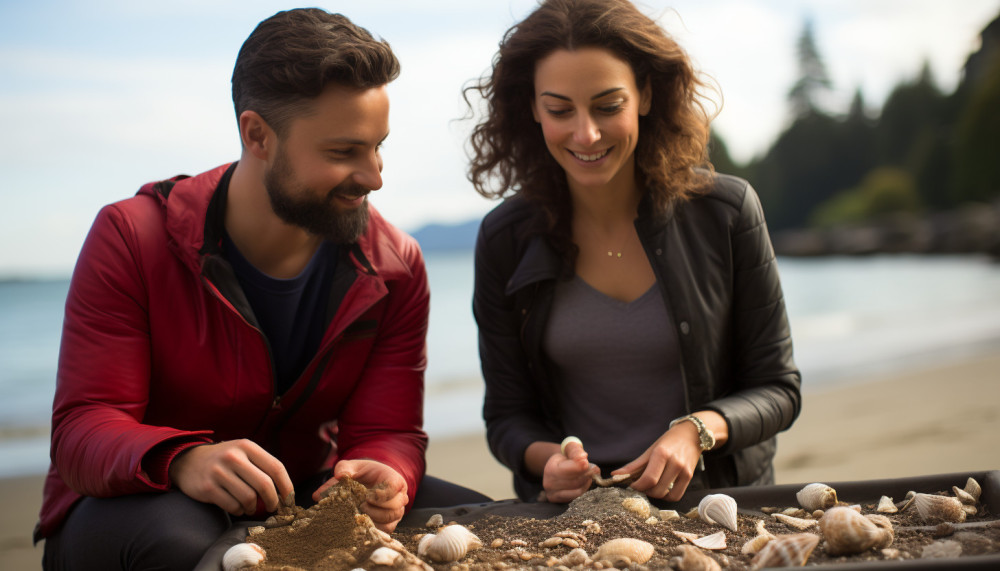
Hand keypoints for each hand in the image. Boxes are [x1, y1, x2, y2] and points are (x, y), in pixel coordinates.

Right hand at [169, 439, 293, 515]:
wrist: (188, 461)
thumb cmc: (224, 460)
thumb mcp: (243, 453)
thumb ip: (262, 467)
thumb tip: (284, 492)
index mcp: (247, 446)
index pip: (276, 467)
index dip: (286, 486)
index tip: (289, 498)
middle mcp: (233, 457)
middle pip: (264, 484)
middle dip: (273, 500)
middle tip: (273, 507)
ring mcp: (219, 472)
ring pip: (249, 498)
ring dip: (253, 507)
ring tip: (251, 507)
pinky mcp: (208, 487)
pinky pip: (232, 506)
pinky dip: (238, 510)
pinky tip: (237, 507)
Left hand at [316, 459, 407, 531]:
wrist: (365, 486)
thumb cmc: (362, 475)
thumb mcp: (353, 467)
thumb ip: (345, 468)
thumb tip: (340, 476)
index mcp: (394, 479)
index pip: (394, 487)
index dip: (381, 494)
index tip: (367, 496)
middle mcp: (400, 496)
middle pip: (395, 506)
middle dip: (376, 508)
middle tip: (362, 505)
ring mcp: (397, 511)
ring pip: (391, 519)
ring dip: (374, 517)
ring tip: (361, 512)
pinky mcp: (391, 523)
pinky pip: (387, 529)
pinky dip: (374, 526)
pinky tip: (363, 521)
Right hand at [541, 440, 598, 502]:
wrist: (556, 468)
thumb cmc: (566, 458)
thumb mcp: (570, 449)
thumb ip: (576, 451)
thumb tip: (583, 458)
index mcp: (550, 469)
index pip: (569, 470)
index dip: (581, 466)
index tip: (587, 462)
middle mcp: (549, 483)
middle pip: (575, 481)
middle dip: (587, 475)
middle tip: (594, 469)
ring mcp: (552, 493)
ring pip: (577, 490)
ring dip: (587, 482)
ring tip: (590, 475)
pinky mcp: (557, 501)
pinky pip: (575, 497)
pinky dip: (583, 490)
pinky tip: (585, 482)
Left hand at [614, 421, 702, 500]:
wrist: (691, 435)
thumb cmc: (668, 441)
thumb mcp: (650, 450)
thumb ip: (634, 466)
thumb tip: (615, 475)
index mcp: (661, 454)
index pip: (648, 479)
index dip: (637, 486)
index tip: (632, 485)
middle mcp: (674, 463)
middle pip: (656, 489)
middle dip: (645, 491)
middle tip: (642, 485)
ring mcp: (684, 471)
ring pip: (666, 494)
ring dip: (655, 494)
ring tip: (652, 486)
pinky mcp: (690, 477)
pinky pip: (676, 496)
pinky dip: (667, 496)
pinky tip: (663, 488)